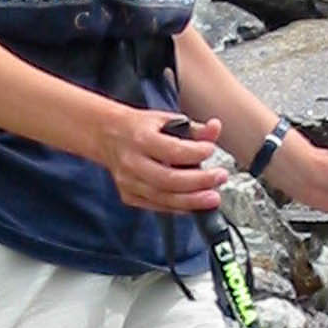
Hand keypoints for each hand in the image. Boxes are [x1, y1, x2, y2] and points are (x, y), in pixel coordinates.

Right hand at [101, 110, 225, 216]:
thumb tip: (215, 128)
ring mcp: (129, 182)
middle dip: (199, 181)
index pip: (173, 150)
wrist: (106, 135)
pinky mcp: (129, 195)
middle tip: (220, 177)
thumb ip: (193, 128)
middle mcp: (132, 162)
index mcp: (140, 138)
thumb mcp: (164, 120)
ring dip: (193, 200)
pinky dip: (178, 207)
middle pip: (169, 180)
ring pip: (164, 198)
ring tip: (213, 197)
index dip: (197, 153)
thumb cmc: (139, 127)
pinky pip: (157, 206)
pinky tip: (195, 204)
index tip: (211, 150)